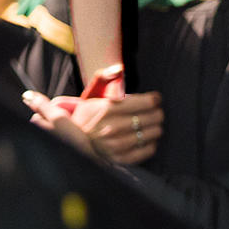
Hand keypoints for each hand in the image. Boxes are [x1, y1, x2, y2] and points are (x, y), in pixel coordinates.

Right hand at [23, 90, 163, 164]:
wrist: (72, 142)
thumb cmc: (88, 115)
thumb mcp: (92, 93)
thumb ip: (105, 77)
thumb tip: (119, 69)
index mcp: (109, 108)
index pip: (147, 102)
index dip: (154, 99)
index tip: (154, 99)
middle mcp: (113, 127)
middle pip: (154, 117)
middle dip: (156, 112)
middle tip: (153, 112)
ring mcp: (117, 145)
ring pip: (153, 133)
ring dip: (155, 127)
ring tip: (149, 125)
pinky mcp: (119, 160)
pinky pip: (148, 150)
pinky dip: (151, 143)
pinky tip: (145, 138)